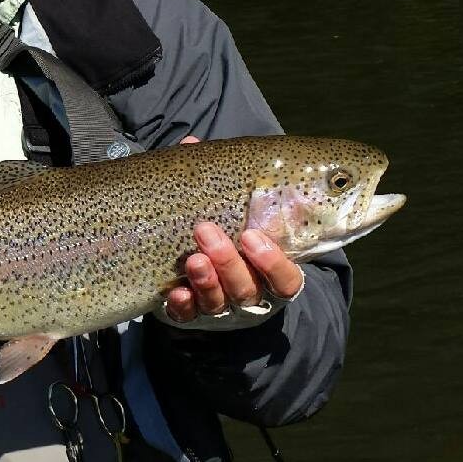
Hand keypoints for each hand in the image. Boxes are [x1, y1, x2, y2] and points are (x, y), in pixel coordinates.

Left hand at [162, 134, 303, 326]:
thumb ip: (220, 180)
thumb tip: (192, 143)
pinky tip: (176, 293)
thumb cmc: (226, 230)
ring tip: (192, 258)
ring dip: (206, 281)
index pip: (287, 279)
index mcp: (270, 270)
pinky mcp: (191, 316)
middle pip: (249, 289)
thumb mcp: (232, 210)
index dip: (273, 262)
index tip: (252, 236)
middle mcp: (251, 294)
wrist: (199, 273)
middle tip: (206, 231)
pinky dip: (183, 305)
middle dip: (229, 262)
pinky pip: (188, 318)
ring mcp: (220, 309)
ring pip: (220, 303)